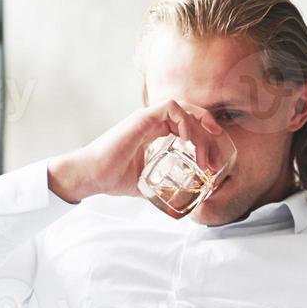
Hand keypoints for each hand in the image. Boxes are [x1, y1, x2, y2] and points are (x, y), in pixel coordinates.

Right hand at [46, 99, 224, 204]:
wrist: (91, 177)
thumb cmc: (111, 178)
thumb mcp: (145, 182)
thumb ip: (159, 183)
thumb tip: (174, 199)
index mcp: (151, 130)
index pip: (184, 121)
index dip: (202, 132)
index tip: (213, 154)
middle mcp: (149, 120)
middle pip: (189, 113)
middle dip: (207, 133)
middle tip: (214, 160)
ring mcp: (145, 117)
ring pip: (184, 109)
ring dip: (199, 131)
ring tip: (204, 157)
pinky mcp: (141, 118)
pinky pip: (171, 108)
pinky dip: (186, 122)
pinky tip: (188, 143)